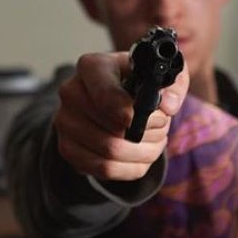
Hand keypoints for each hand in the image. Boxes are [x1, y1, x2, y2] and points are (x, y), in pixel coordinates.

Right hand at [53, 52, 188, 181]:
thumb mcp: (161, 73)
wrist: (115, 95)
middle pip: (112, 131)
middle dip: (148, 134)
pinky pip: (103, 170)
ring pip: (109, 154)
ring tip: (156, 141)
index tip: (158, 118)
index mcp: (92, 67)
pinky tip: (142, 154)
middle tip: (163, 128)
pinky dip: (131, 167)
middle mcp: (71, 92)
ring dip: (143, 153)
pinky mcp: (67, 148)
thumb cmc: (137, 80)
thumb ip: (172, 85)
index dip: (134, 114)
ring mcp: (65, 122)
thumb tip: (169, 105)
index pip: (107, 96)